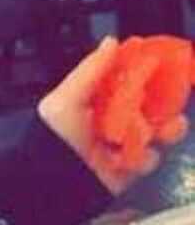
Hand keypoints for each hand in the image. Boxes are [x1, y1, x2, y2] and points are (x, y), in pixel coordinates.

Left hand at [37, 36, 189, 194]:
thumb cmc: (55, 137)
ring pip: (158, 130)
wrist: (52, 183)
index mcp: (95, 98)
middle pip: (150, 104)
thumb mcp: (65, 100)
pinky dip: (144, 158)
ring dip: (165, 129)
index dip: (146, 72)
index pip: (126, 79)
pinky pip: (150, 158)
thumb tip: (113, 41)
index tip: (164, 64)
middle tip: (172, 103)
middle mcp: (111, 118)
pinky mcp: (127, 167)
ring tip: (164, 131)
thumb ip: (89, 71)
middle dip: (165, 102)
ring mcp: (121, 143)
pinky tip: (130, 160)